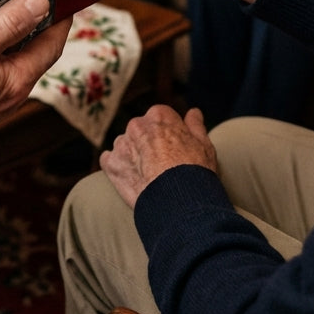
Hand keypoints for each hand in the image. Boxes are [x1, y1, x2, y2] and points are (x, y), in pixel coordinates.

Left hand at [100, 106, 215, 207]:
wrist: (178, 201)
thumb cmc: (194, 172)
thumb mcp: (203, 145)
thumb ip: (195, 125)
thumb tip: (194, 112)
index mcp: (159, 115)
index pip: (160, 118)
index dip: (168, 135)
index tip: (174, 149)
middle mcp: (137, 124)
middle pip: (141, 131)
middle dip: (148, 144)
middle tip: (162, 165)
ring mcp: (122, 144)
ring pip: (125, 146)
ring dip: (132, 156)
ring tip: (148, 175)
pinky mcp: (111, 164)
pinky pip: (109, 161)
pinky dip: (117, 167)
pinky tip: (131, 179)